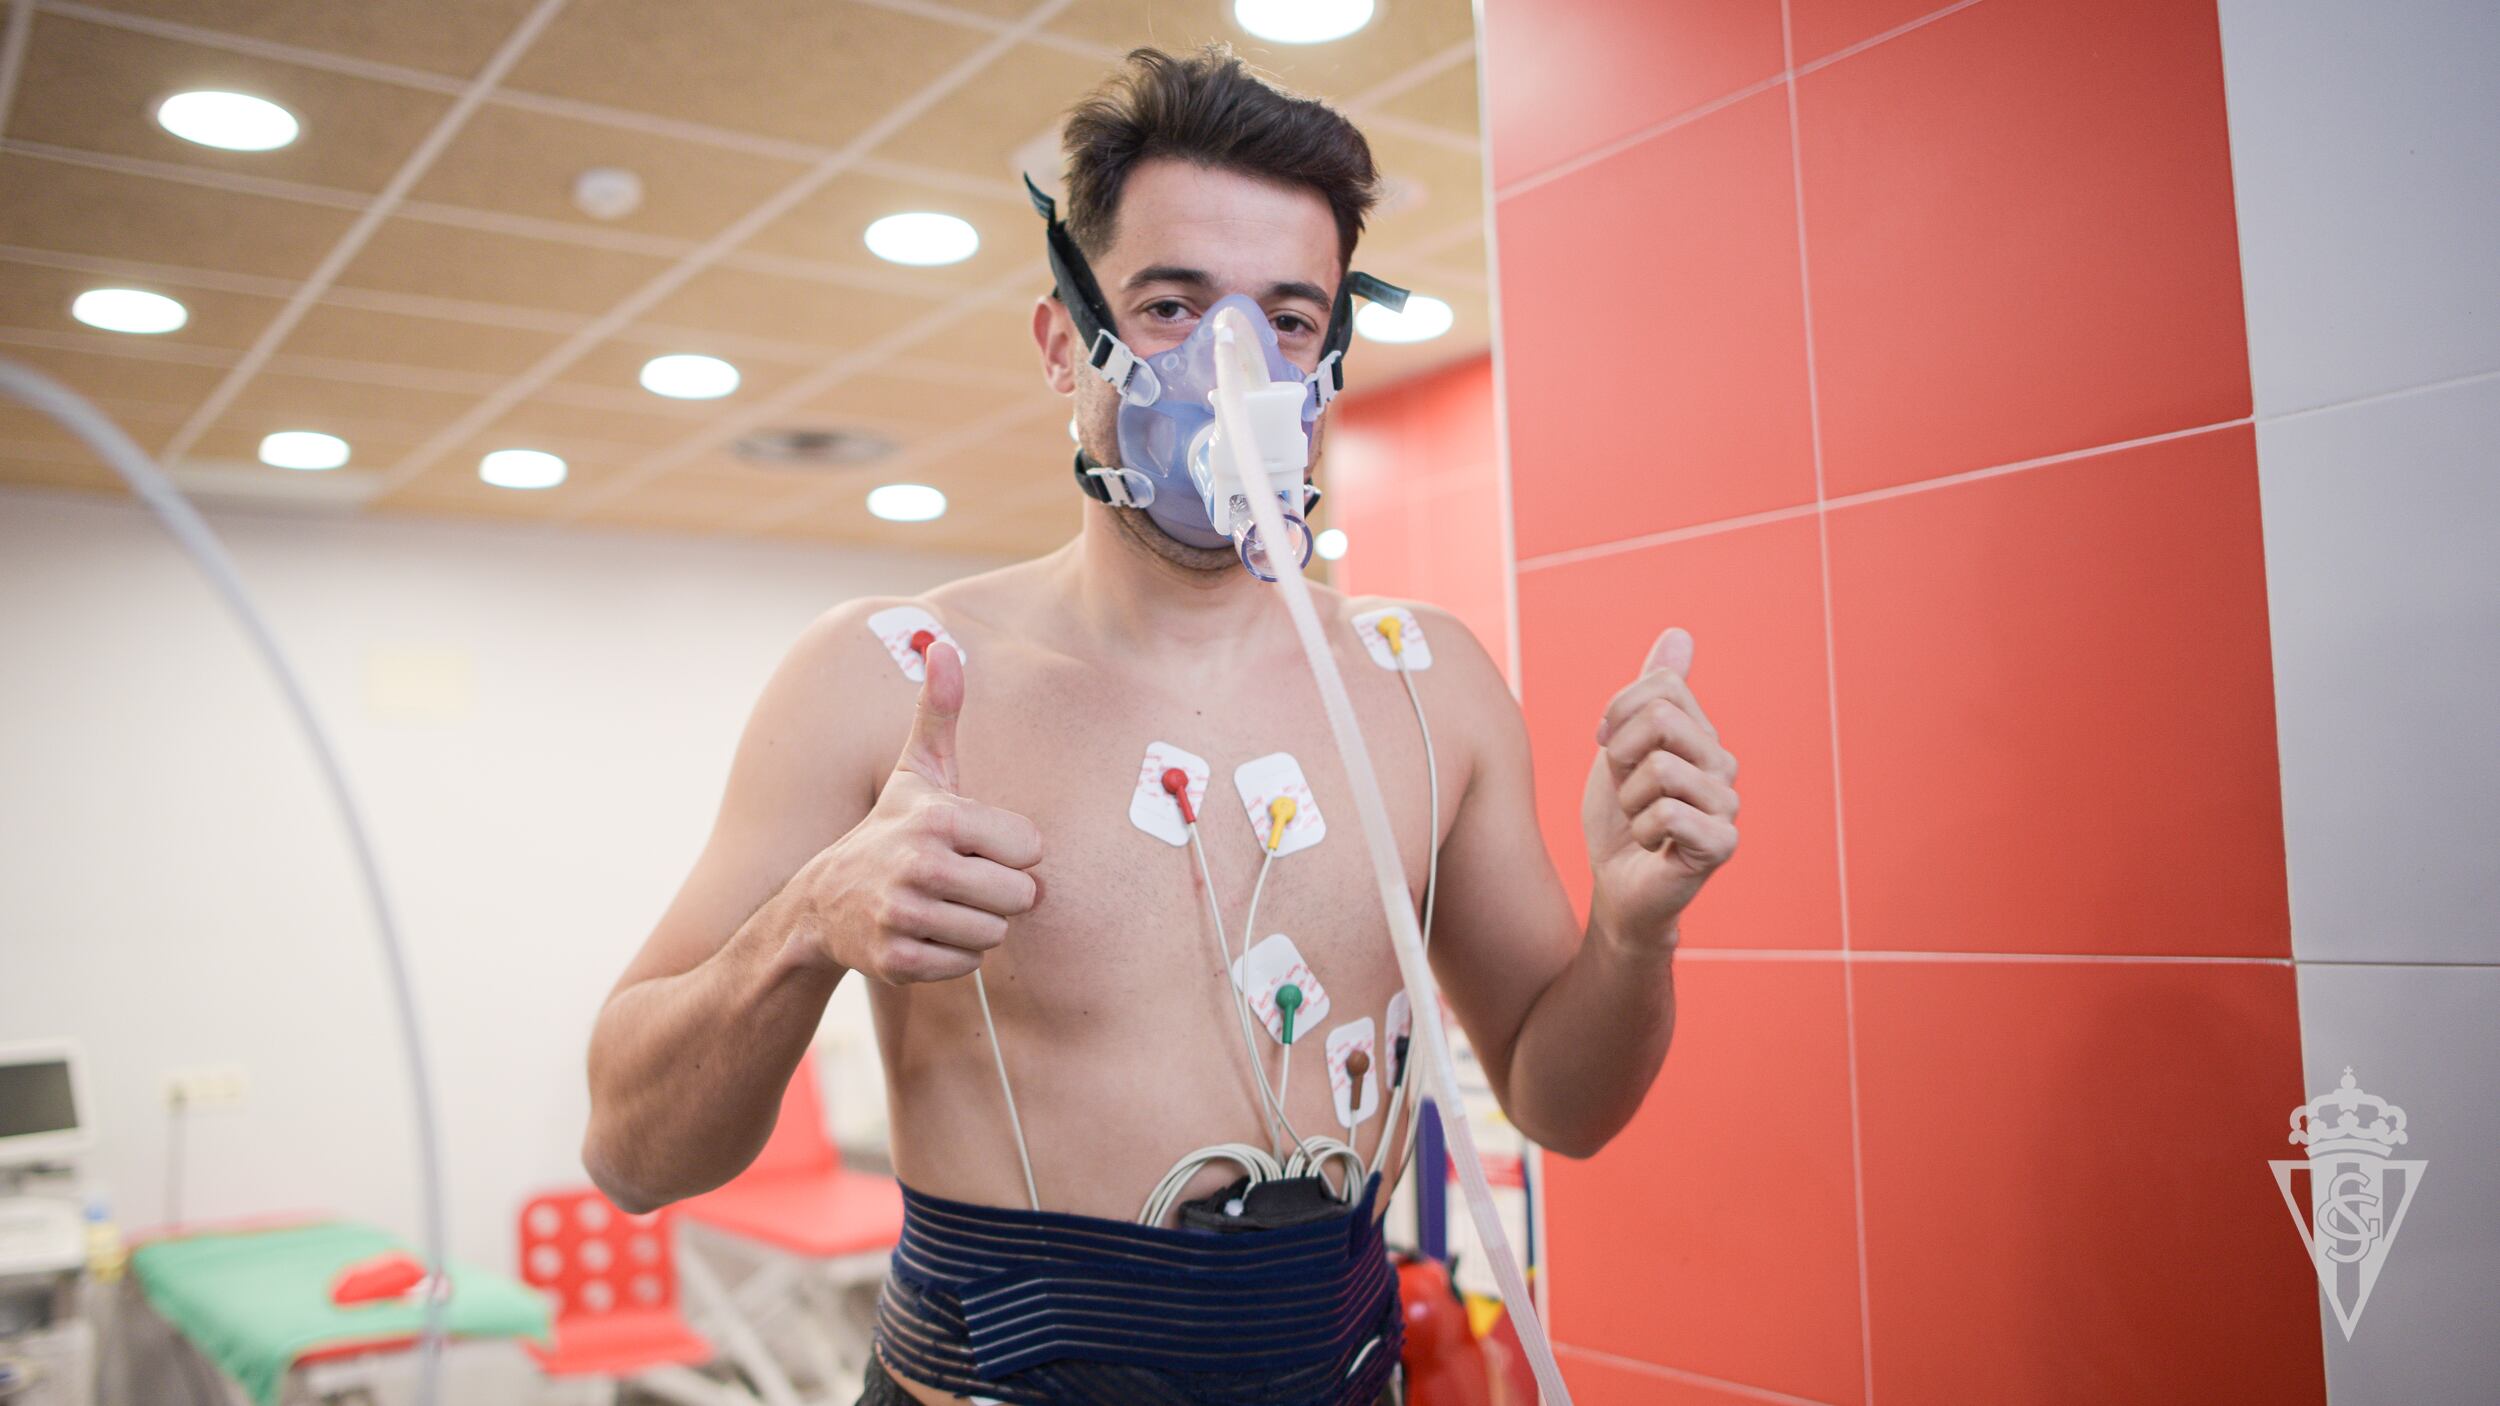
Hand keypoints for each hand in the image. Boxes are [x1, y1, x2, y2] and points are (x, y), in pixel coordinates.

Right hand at [790, 640, 1043, 982]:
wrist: (820, 902)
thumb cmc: (889, 829)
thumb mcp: (918, 771)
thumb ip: (940, 711)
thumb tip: (945, 644)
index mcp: (939, 817)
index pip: (1030, 849)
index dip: (1009, 851)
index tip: (973, 845)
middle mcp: (920, 865)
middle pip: (1018, 897)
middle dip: (998, 894)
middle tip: (960, 881)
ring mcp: (904, 915)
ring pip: (993, 935)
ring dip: (975, 926)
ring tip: (940, 905)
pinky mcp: (896, 960)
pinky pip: (965, 966)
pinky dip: (952, 956)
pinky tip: (923, 933)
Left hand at [1582, 627, 1739, 946]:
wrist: (1617, 887)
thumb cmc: (1620, 820)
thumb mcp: (1621, 746)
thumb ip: (1649, 692)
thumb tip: (1680, 634)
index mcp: (1701, 735)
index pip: (1660, 686)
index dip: (1617, 715)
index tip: (1609, 749)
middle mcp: (1723, 763)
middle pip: (1660, 717)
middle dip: (1620, 755)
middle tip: (1625, 791)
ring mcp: (1727, 803)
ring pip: (1660, 767)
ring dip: (1629, 800)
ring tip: (1640, 821)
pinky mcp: (1722, 842)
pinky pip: (1667, 813)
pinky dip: (1642, 831)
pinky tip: (1652, 846)